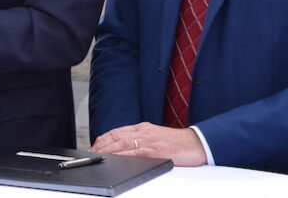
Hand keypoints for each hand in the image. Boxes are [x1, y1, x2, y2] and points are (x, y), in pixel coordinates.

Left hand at [90, 122, 206, 165]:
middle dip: (101, 145)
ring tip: (97, 156)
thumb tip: (125, 148)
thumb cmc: (177, 142)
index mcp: (142, 128)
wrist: (196, 143)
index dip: (103, 139)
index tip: (94, 145)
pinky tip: (115, 158)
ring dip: (108, 150)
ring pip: (122, 143)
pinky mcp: (155, 150)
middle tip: (90, 153)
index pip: (117, 132)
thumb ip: (141, 140)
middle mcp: (143, 132)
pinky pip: (136, 152)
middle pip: (116, 136)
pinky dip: (123, 154)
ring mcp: (149, 140)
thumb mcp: (155, 137)